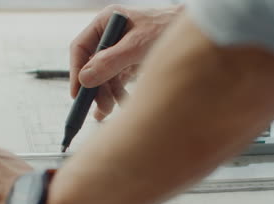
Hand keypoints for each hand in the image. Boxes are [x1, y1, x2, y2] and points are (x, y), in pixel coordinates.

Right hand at [70, 4, 182, 120]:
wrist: (197, 30)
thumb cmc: (168, 29)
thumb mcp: (138, 45)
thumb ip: (111, 61)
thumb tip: (85, 78)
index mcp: (107, 22)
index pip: (81, 48)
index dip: (76, 71)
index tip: (77, 93)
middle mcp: (111, 35)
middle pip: (93, 66)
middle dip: (96, 89)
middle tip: (100, 109)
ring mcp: (120, 49)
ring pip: (105, 76)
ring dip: (107, 95)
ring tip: (110, 110)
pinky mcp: (131, 62)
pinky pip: (118, 80)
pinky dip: (119, 93)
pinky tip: (124, 103)